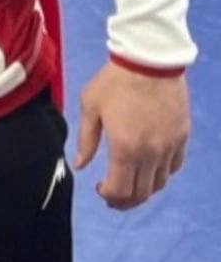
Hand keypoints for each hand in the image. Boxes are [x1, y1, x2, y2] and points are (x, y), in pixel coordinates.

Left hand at [74, 61, 188, 209]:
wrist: (149, 60)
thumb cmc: (114, 81)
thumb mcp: (90, 106)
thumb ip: (86, 139)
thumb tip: (80, 165)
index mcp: (125, 148)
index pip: (120, 190)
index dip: (109, 196)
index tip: (99, 189)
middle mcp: (150, 154)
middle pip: (141, 193)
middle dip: (125, 200)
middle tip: (112, 195)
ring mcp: (169, 147)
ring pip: (160, 184)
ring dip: (143, 190)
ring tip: (129, 183)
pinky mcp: (182, 138)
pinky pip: (174, 167)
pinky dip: (161, 174)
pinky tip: (149, 168)